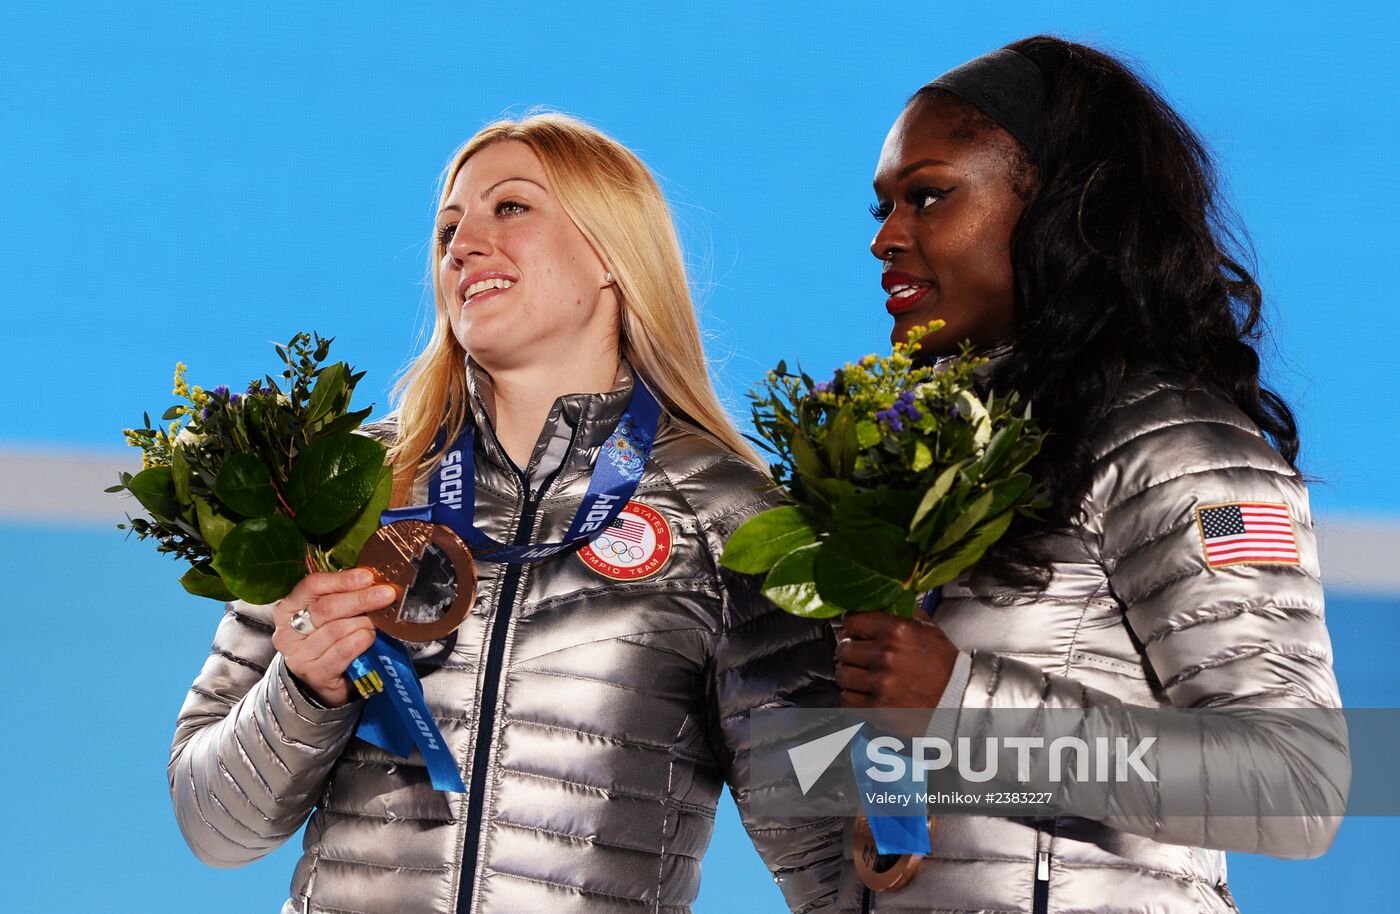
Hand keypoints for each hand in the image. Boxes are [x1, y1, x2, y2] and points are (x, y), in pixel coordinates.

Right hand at [272, 568, 399, 707]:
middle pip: (326, 608)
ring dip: (363, 622)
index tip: (367, 576)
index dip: (342, 580)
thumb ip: (344, 596)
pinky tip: (370, 637)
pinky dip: (361, 641)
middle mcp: (288, 632)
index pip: (312, 586)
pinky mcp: (314, 674)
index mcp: (289, 608)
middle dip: (360, 599)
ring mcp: (299, 655)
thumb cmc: (329, 639)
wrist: (324, 680)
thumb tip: (373, 581)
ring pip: (336, 629)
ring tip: (378, 621)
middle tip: (386, 594)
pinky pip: (343, 651)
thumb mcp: (331, 615)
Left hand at [835, 611, 959, 738]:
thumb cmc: (944, 666)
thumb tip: (879, 602)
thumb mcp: (928, 628)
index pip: (852, 620)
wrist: (958, 700)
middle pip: (843, 647)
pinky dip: (852, 696)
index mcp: (897, 631)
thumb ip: (901, 612)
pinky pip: (846, 698)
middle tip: (858, 655)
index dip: (852, 625)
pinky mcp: (876, 708)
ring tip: (862, 675)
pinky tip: (865, 692)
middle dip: (849, 650)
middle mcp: (886, 656)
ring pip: (841, 674)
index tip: (854, 631)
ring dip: (849, 673)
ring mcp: (880, 683)